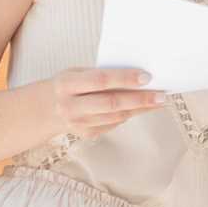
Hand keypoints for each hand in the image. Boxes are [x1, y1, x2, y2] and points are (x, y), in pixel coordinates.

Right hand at [48, 67, 167, 138]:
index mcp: (67, 84)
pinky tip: (144, 108)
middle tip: (161, 95)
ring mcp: (77, 123)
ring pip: (115, 116)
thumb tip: (138, 75)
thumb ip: (101, 74)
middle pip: (111, 103)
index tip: (147, 77)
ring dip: (140, 109)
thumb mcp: (77, 72)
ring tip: (158, 101)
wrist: (46, 108)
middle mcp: (70, 106)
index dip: (125, 79)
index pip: (100, 80)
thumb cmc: (70, 84)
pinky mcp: (86, 134)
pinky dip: (131, 115)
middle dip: (139, 99)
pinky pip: (113, 123)